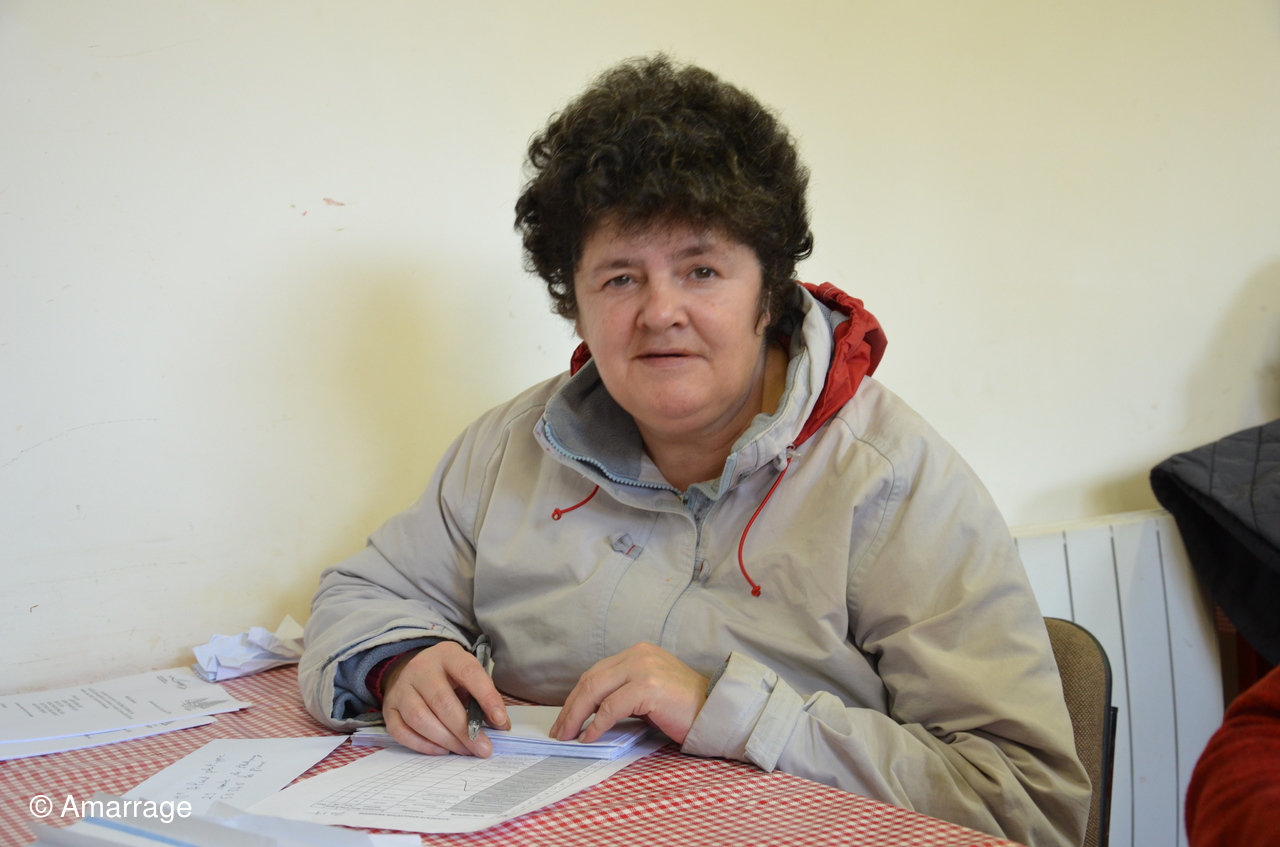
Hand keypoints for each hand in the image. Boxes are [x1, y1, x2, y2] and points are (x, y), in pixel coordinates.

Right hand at [381, 641, 509, 756]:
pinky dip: (422, 745)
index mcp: (447, 655)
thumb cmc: (448, 676)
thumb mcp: (467, 675)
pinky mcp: (389, 708)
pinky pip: (401, 731)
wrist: (413, 669)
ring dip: (446, 740)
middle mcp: (420, 668)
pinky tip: (442, 750)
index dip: (486, 697)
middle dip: (465, 729)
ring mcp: (401, 688)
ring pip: (420, 718)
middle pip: (442, 701)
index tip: (501, 720)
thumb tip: (500, 725)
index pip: (468, 673)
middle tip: (483, 748)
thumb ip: (482, 697)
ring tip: (465, 751)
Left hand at [550, 643, 708, 745]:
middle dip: (570, 707)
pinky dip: (596, 724)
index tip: (564, 717)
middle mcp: (638, 654)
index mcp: (638, 652)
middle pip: (591, 679)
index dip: (576, 696)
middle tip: (559, 730)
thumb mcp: (649, 692)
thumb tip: (590, 713)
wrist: (717, 711)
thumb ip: (623, 693)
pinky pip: (611, 707)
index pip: (596, 672)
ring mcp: (643, 668)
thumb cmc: (685, 707)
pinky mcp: (648, 687)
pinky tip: (590, 737)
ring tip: (568, 735)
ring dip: (577, 715)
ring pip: (595, 690)